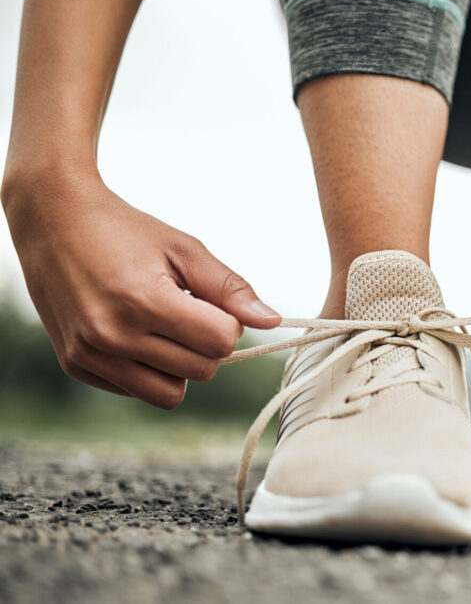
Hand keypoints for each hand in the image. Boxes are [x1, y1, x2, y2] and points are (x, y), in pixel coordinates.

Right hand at [2, 172, 280, 408]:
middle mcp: (112, 335)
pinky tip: (134, 332)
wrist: (53, 221)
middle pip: (202, 371)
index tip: (209, 301)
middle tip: (186, 309)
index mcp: (144, 302)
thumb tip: (272, 321)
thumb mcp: (185, 249)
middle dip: (206, 343)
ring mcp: (90, 355)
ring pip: (170, 393)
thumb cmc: (127, 231)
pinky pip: (137, 391)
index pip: (221, 343)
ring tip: (163, 325)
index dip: (227, 323)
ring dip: (180, 364)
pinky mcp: (76, 366)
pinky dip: (148, 369)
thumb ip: (230, 288)